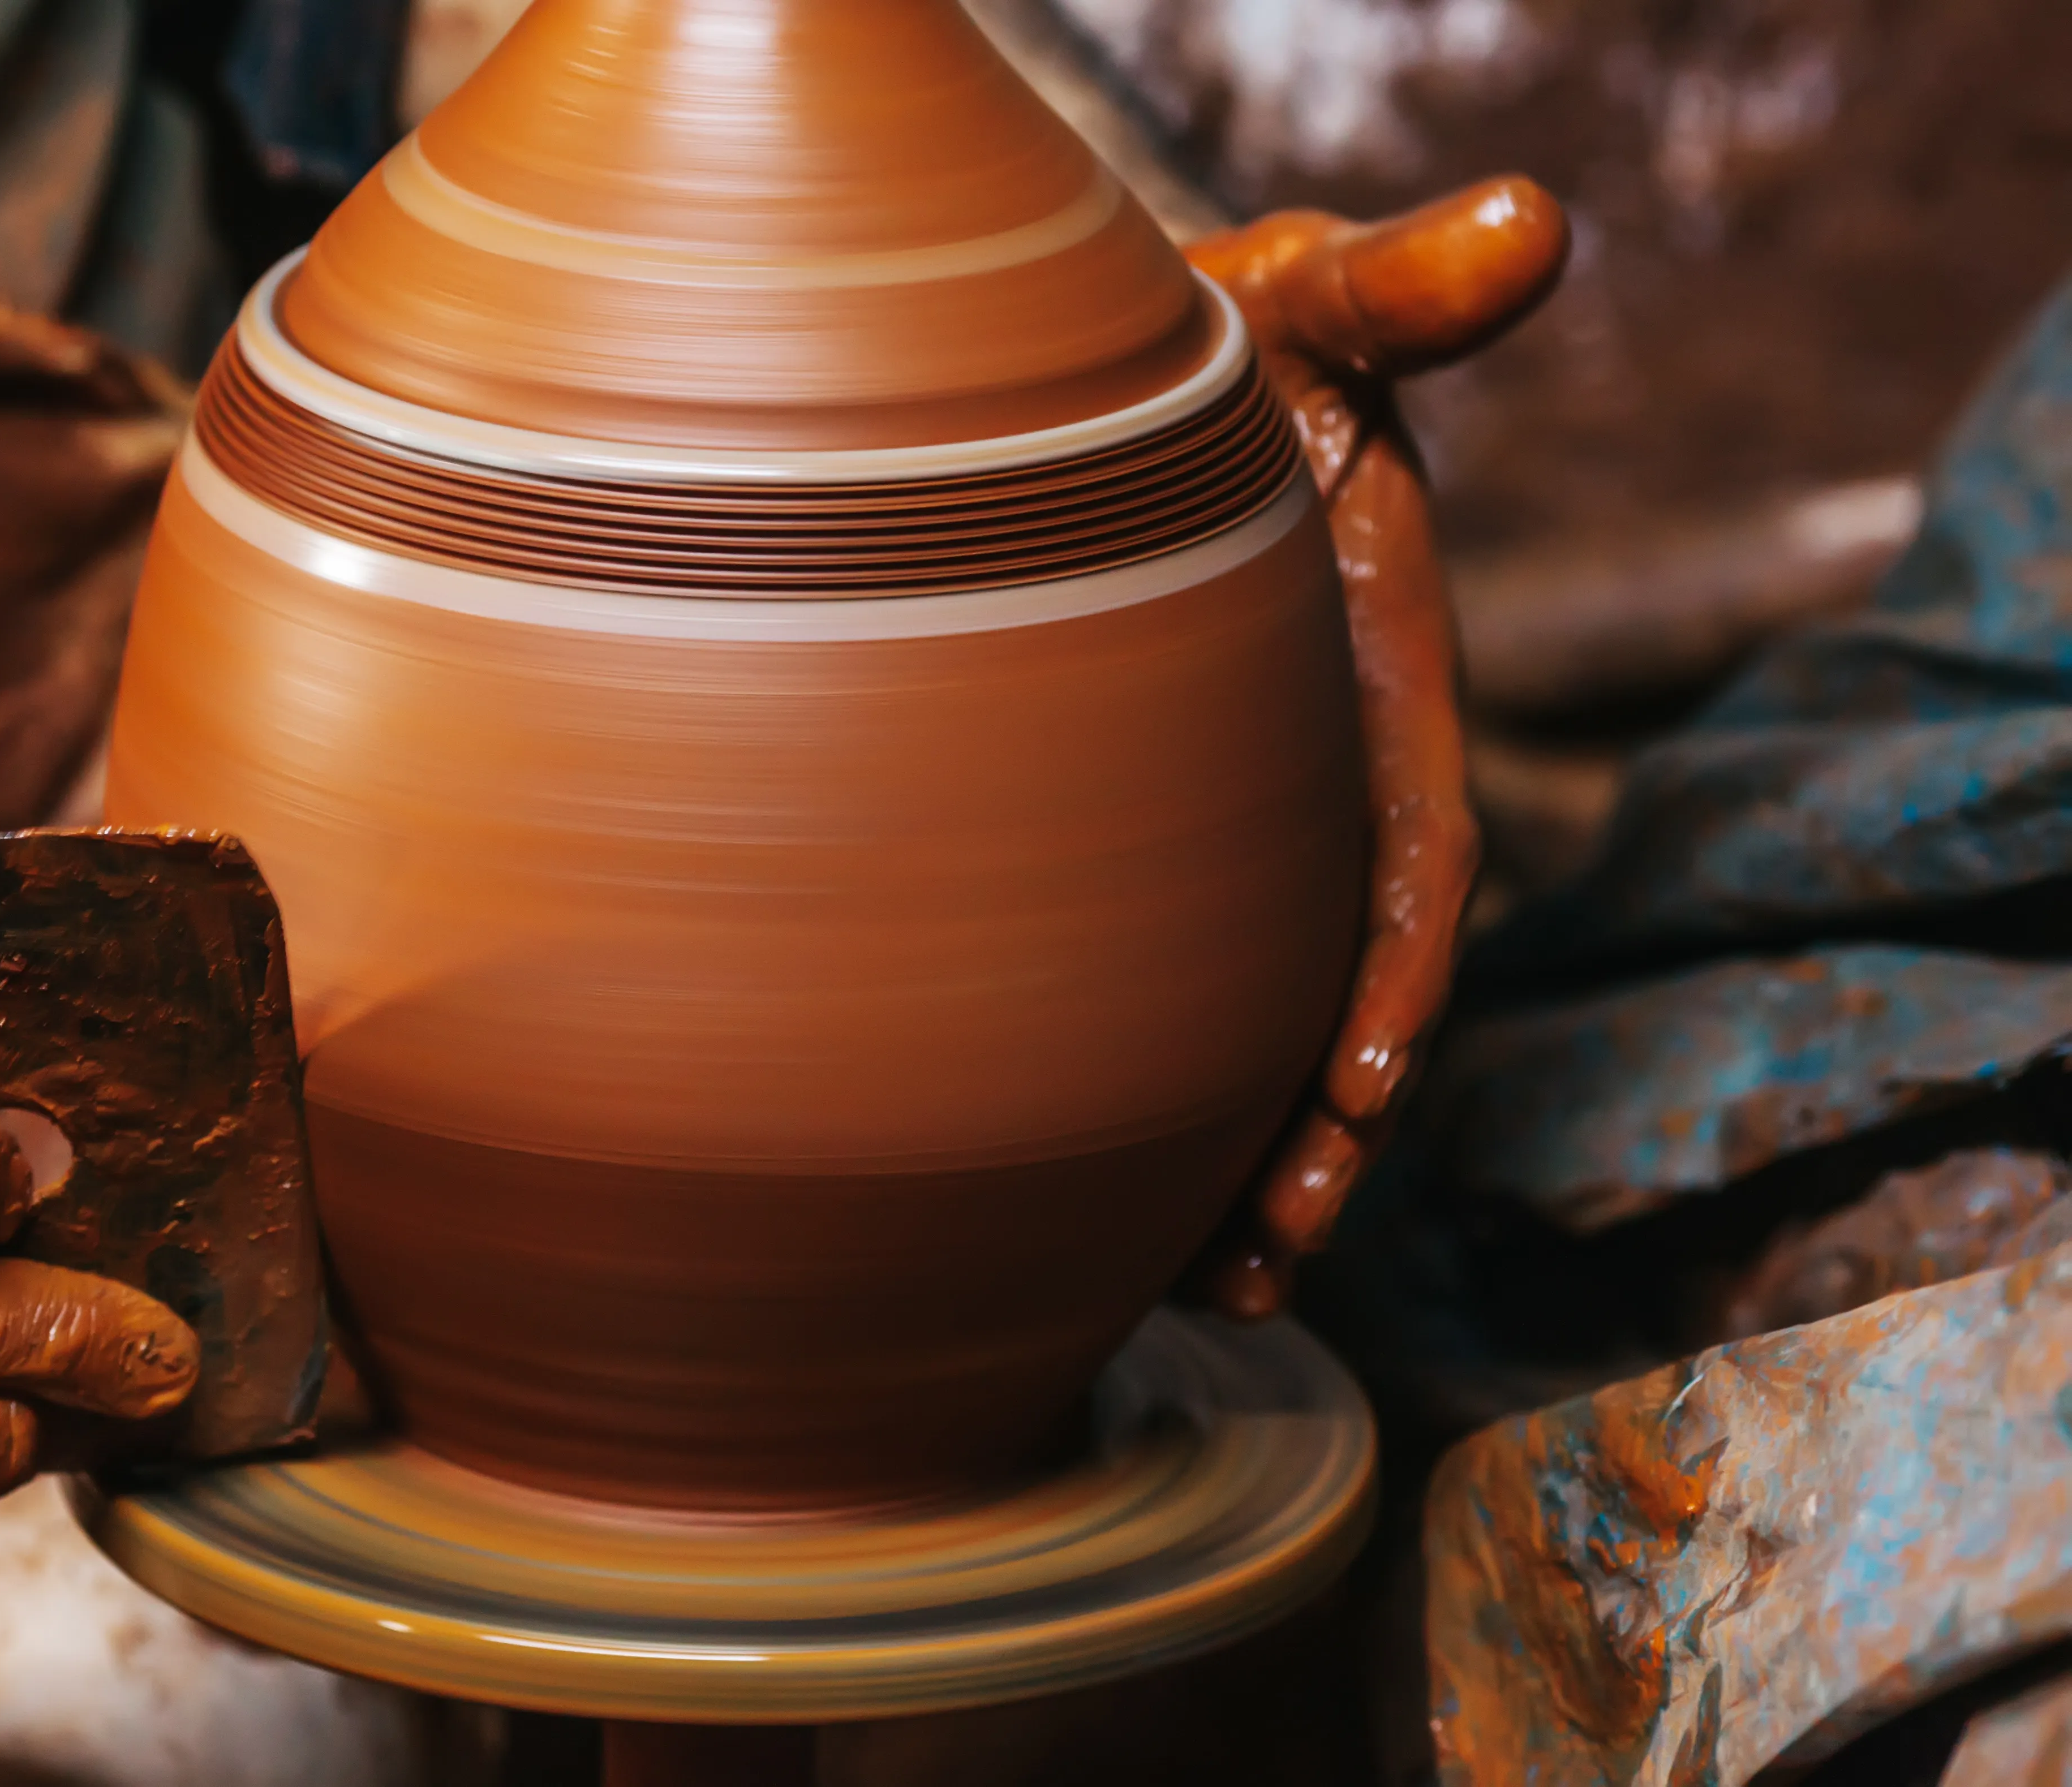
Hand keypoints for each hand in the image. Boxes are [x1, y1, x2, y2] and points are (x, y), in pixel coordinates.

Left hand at [1184, 179, 1568, 1316]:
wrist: (1124, 403)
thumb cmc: (1229, 352)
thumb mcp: (1308, 303)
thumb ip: (1399, 289)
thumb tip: (1526, 221)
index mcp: (1375, 691)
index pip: (1407, 850)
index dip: (1393, 961)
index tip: (1369, 1071)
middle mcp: (1318, 789)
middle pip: (1337, 988)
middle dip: (1321, 1128)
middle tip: (1274, 1250)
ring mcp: (1235, 841)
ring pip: (1257, 1030)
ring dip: (1247, 1161)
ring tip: (1215, 1288)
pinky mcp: (1142, 864)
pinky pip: (1169, 1004)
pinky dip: (1163, 1109)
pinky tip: (1125, 1222)